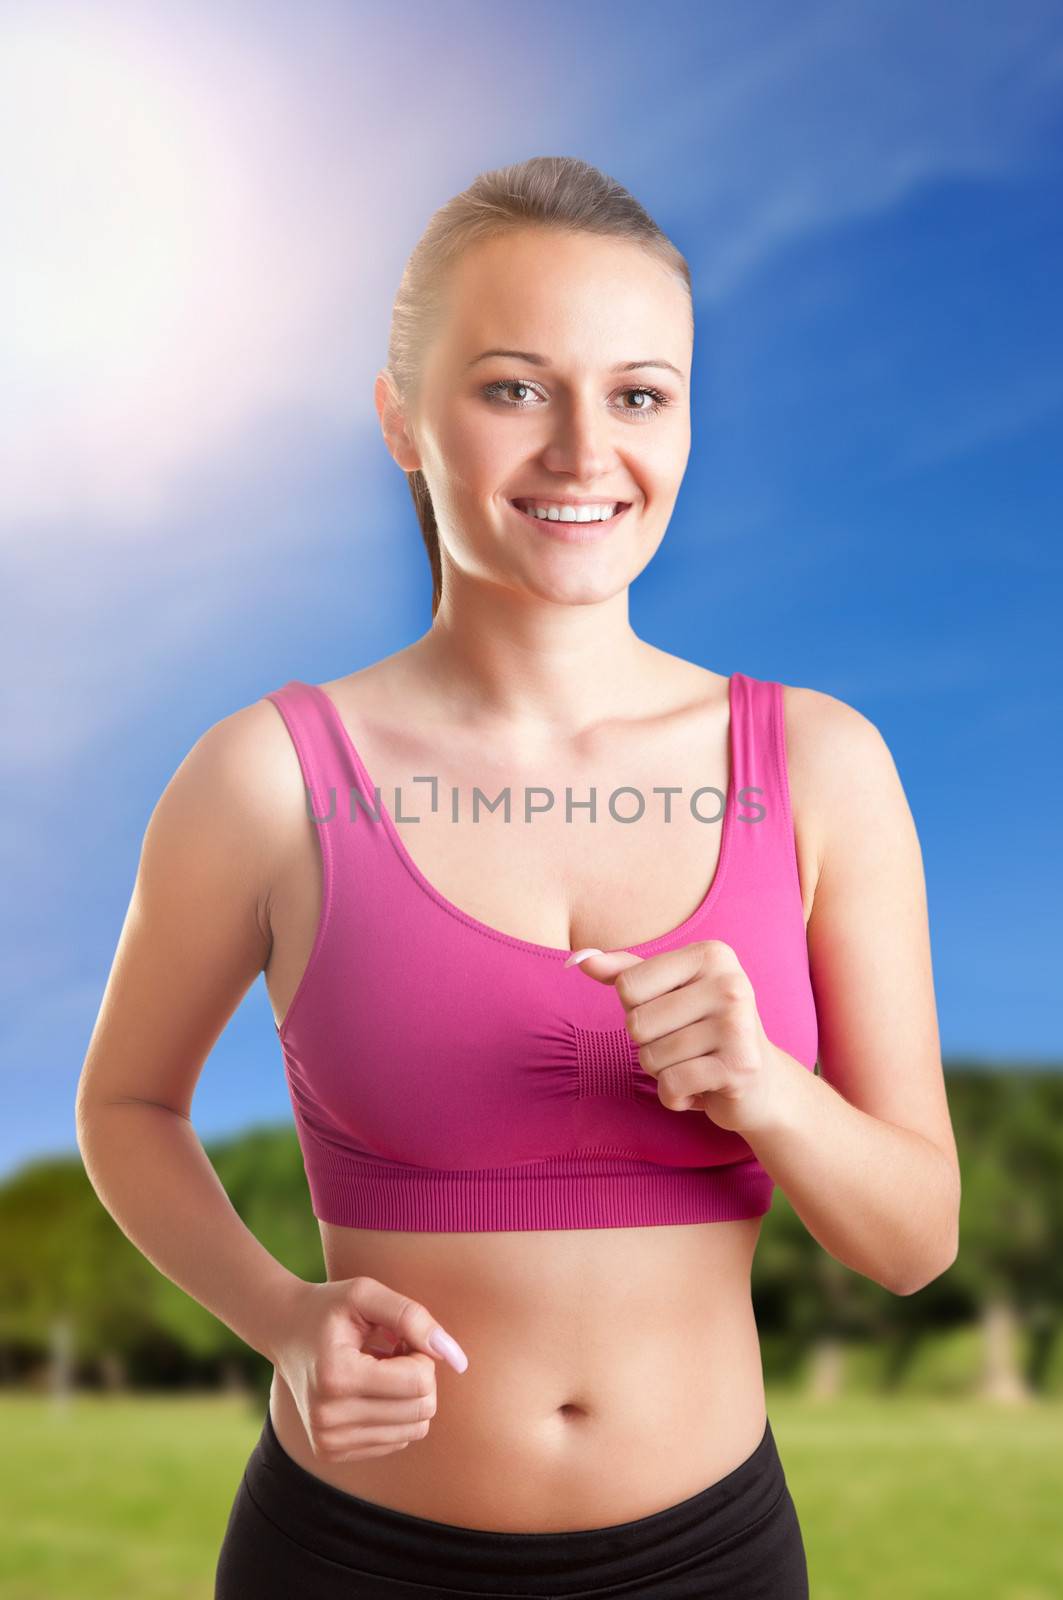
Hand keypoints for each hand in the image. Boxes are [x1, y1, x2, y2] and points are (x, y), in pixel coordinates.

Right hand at [270, 1275, 467, 1462]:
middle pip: (420, 1410)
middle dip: (419, 1375)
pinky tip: (370, 1389)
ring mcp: (328, 1441)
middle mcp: (328, 1418)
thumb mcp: (367, 1294)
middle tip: (392, 1351)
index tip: (400, 1338)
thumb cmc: (331, 1307)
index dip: (422, 1354)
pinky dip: (394, 1413)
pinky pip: (397, 1440)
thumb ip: (414, 1318)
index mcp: (336, 1377)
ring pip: (414, 1430)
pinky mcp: (332, 1452)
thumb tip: (459, 1361)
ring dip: (407, 1395)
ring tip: (380, 1369)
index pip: (419, 1382)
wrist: (286, 1331)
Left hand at [566, 939, 779, 1135]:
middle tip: (687, 1045)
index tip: (675, 1014)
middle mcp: (730, 983)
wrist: (763, 1083)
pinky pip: (670, 1086)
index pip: (628, 985)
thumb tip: (578, 959)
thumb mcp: (669, 991)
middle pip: (636, 1023)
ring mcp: (738, 1025)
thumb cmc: (705, 1029)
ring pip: (650, 1058)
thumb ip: (625, 972)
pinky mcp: (739, 1068)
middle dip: (649, 1044)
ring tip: (696, 1064)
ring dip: (663, 1071)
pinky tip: (703, 1087)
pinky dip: (675, 1097)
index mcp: (712, 954)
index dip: (638, 1009)